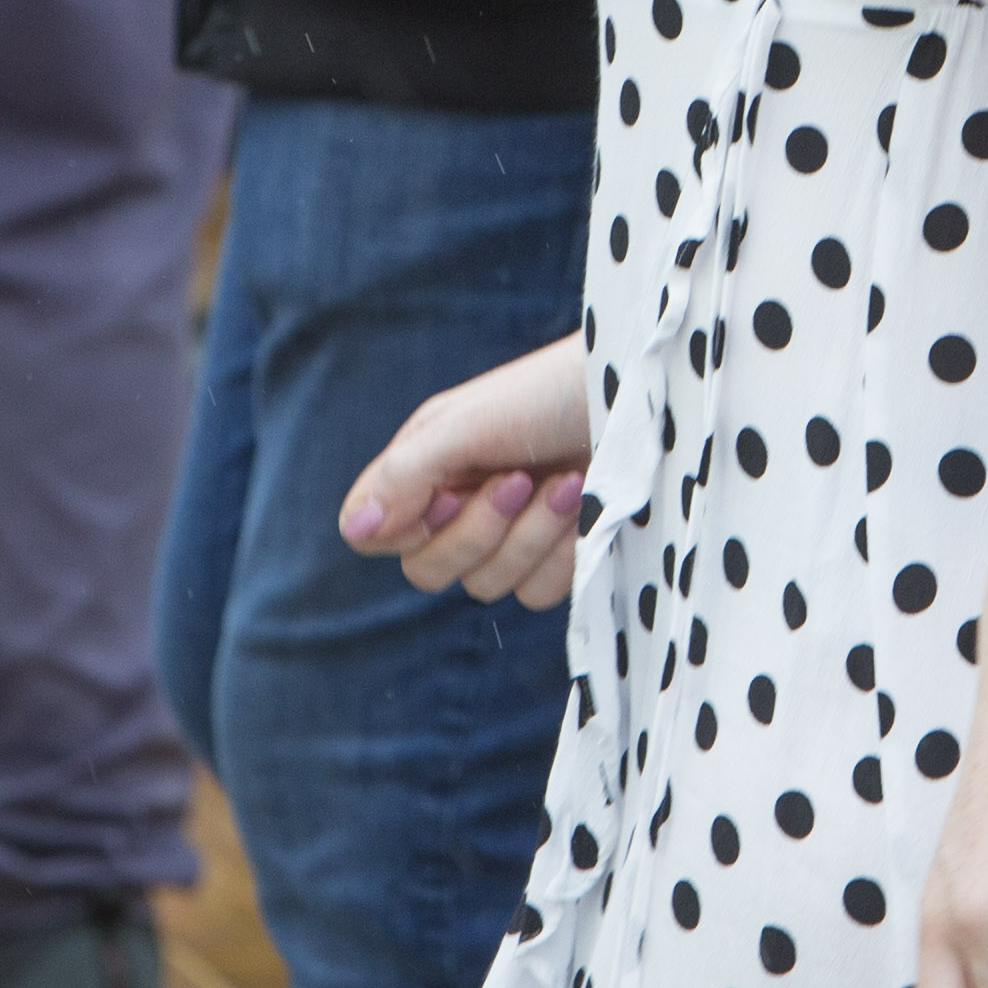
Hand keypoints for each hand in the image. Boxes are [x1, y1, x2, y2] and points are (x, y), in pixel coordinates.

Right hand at [341, 335, 594, 606]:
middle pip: (428, 571)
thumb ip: (407, 475)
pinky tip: (584, 504)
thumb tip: (353, 531)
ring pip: (486, 586)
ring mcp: (506, 535)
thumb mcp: (468, 425)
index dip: (400, 531)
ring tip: (565, 481)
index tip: (447, 493)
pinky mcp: (553, 556)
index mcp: (424, 468)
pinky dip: (562, 552)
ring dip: (531, 536)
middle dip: (479, 530)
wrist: (634, 398)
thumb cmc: (547, 395)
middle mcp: (457, 505)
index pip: (373, 534)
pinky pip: (536, 592)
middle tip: (518, 479)